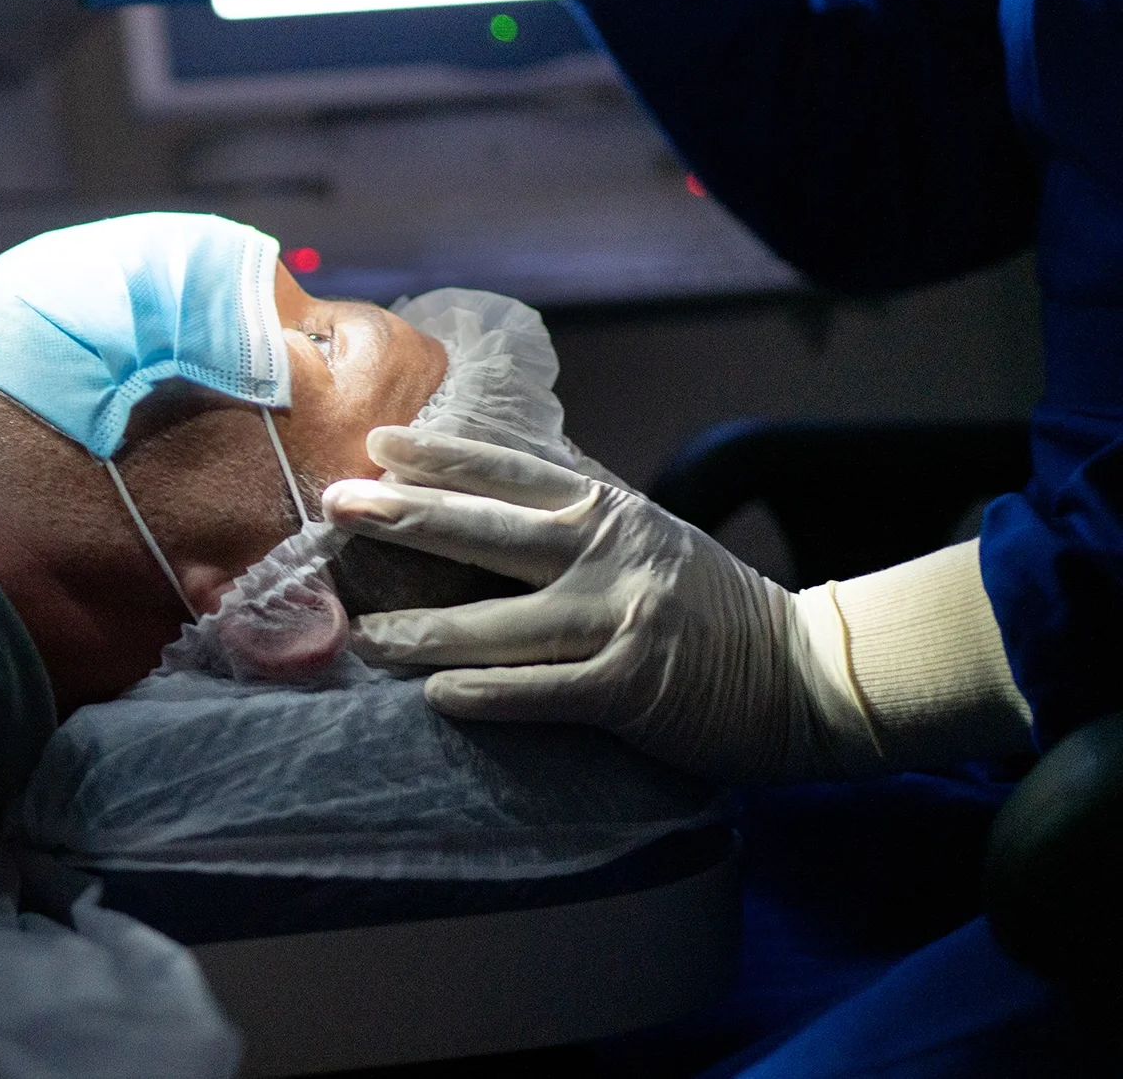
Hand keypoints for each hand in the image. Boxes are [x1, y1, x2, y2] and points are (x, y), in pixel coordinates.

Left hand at [320, 428, 882, 784]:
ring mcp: (618, 619)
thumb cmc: (708, 605)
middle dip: (403, 516)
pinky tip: (436, 695)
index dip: (440, 456)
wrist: (804, 674)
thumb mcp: (647, 535)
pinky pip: (539, 691)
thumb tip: (495, 476)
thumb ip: (578, 509)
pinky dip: (486, 693)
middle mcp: (608, 554)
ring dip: (421, 631)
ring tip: (363, 634)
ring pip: (498, 623)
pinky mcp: (629, 688)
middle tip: (335, 506)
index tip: (376, 443)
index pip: (509, 473)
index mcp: (608, 510)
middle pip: (486, 531)